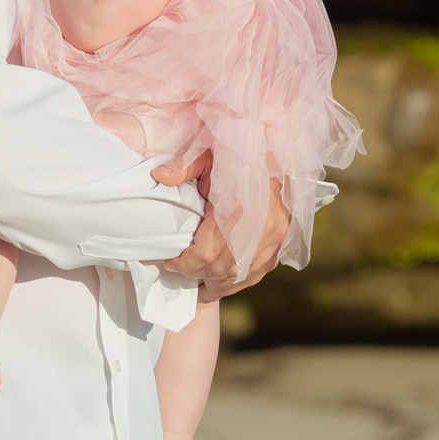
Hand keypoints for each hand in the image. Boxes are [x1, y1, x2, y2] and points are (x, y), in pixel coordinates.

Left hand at [158, 169, 288, 300]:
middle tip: (182, 271)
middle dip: (198, 276)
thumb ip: (183, 167)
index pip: (206, 254)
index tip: (171, 262)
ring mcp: (273, 236)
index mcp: (236, 208)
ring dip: (218, 285)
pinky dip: (240, 280)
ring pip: (241, 276)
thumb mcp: (206, 156)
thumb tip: (157, 175)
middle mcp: (258, 227)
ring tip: (200, 285)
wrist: (271, 155)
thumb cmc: (234, 157)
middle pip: (222, 270)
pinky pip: (259, 272)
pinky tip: (225, 281)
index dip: (185, 264)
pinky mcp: (281, 240)